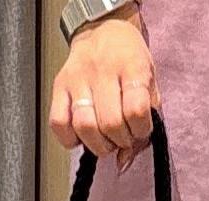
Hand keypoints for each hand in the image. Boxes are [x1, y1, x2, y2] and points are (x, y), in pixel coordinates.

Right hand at [49, 4, 160, 172]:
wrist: (102, 30)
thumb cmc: (128, 62)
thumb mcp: (149, 84)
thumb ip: (145, 122)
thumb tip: (124, 162)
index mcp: (131, 67)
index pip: (136, 110)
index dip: (140, 130)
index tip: (140, 129)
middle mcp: (103, 71)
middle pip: (110, 123)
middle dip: (119, 141)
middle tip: (121, 137)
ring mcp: (78, 79)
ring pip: (85, 126)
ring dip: (97, 144)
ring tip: (104, 139)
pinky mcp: (58, 87)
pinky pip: (58, 123)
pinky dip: (70, 139)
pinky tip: (81, 135)